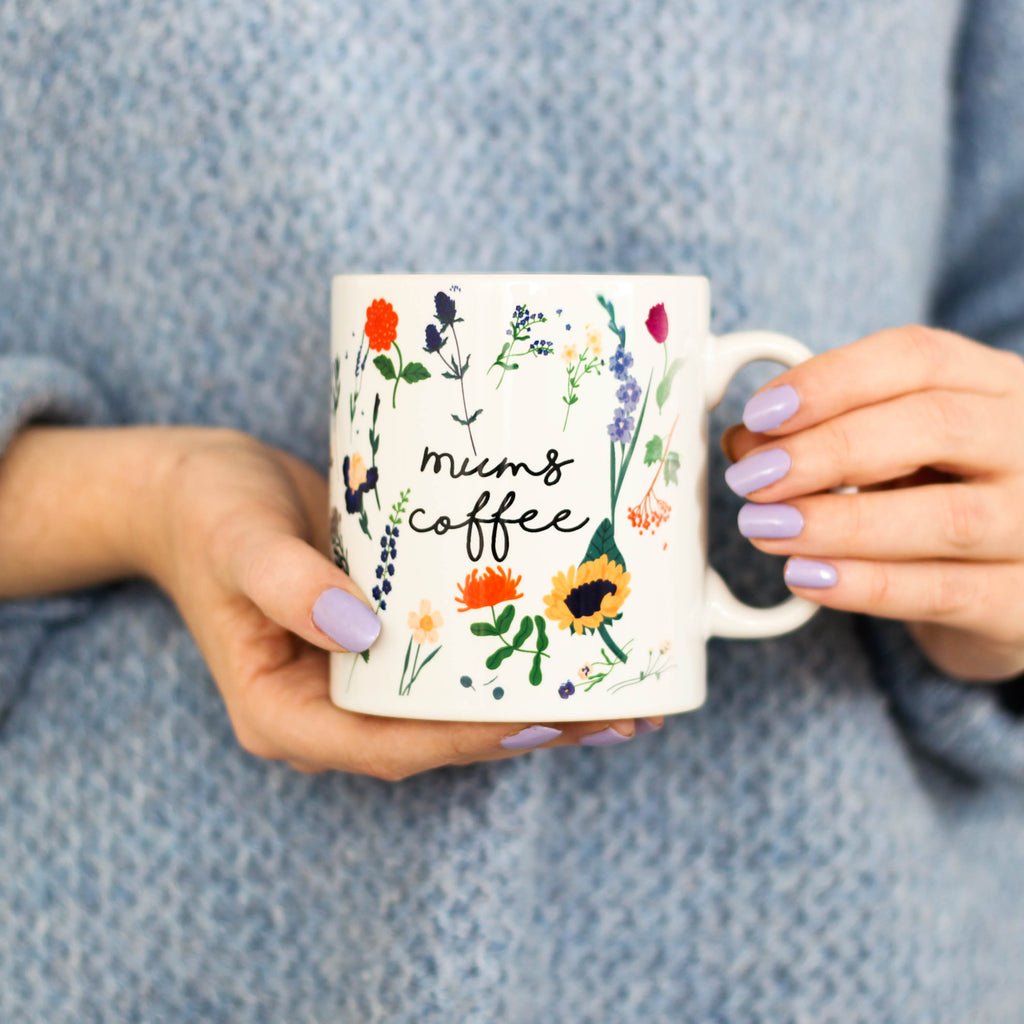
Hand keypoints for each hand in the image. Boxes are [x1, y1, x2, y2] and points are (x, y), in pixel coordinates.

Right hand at [143, 429, 644, 774]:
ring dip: (537, 707)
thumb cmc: (207, 513)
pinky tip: (566, 649)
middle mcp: (328, 710)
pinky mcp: (383, 643)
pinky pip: (450, 667)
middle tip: (620, 712)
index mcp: (283, 712)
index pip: (385, 745)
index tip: (544, 719)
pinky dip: (508, 665)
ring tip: (625, 695)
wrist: (200, 492)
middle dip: (528, 731)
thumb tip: (358, 629)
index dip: (468, 740)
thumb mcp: (236, 540)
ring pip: (453, 711)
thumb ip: (284, 584)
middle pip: (438, 739)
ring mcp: (358, 680)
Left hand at [721, 325, 1023, 682]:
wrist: (1002, 588)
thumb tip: (745, 443)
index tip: (761, 413)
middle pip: (938, 425)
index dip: (833, 380)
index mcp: (994, 386)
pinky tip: (808, 577)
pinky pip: (947, 593)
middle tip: (753, 477)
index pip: (920, 358)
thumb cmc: (936, 499)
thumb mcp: (887, 455)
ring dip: (841, 523)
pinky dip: (869, 586)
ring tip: (766, 528)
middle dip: (831, 449)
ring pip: (948, 518)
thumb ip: (818, 439)